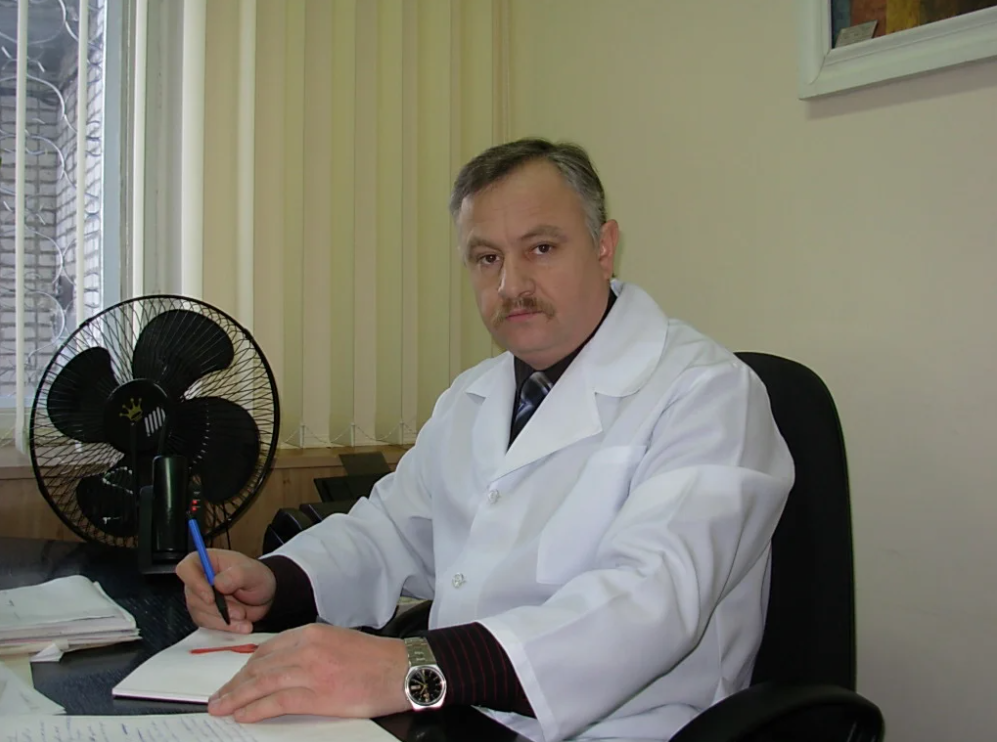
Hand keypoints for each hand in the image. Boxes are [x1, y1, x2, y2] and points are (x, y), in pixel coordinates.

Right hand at [176, 548, 276, 633]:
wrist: (262, 596)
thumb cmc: (254, 577)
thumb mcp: (252, 572)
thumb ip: (237, 575)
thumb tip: (218, 583)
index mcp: (205, 561)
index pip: (186, 569)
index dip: (194, 583)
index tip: (211, 597)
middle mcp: (198, 580)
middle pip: (194, 597)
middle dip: (218, 608)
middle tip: (240, 612)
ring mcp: (199, 600)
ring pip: (201, 614)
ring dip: (224, 620)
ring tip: (244, 617)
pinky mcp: (204, 616)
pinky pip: (208, 626)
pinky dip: (226, 628)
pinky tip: (241, 626)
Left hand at [207, 624, 408, 721]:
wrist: (402, 669)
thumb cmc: (375, 659)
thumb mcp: (337, 642)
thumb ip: (309, 650)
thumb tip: (282, 667)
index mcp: (311, 633)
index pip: (266, 650)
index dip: (245, 667)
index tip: (234, 679)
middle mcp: (307, 648)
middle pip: (258, 667)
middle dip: (234, 684)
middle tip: (218, 698)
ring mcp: (310, 671)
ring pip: (261, 684)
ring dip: (237, 698)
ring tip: (221, 708)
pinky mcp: (318, 695)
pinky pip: (277, 702)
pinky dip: (256, 709)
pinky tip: (243, 715)